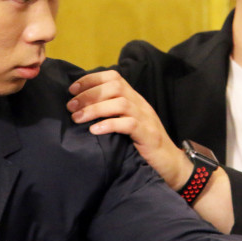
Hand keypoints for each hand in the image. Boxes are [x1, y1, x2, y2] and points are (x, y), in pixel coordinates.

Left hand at [68, 70, 191, 188]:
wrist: (170, 163)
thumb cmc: (143, 144)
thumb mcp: (126, 123)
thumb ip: (111, 112)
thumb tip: (81, 107)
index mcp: (134, 98)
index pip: (114, 77)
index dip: (91, 79)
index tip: (72, 89)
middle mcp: (140, 103)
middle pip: (115, 86)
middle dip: (89, 94)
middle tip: (71, 106)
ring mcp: (145, 118)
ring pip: (120, 103)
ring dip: (95, 108)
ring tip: (77, 118)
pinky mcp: (148, 135)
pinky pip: (129, 124)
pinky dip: (110, 124)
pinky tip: (94, 130)